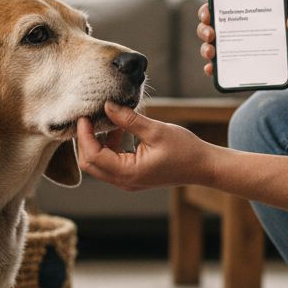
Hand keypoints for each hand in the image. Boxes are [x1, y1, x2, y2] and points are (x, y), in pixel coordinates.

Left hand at [76, 102, 217, 191]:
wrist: (203, 166)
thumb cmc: (185, 150)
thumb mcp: (155, 130)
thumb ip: (128, 119)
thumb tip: (107, 106)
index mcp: (129, 173)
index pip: (93, 156)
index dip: (84, 136)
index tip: (84, 116)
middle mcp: (125, 181)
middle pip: (90, 164)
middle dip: (85, 141)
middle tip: (89, 118)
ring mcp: (128, 181)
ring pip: (99, 164)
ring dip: (98, 143)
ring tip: (109, 122)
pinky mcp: (132, 176)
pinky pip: (111, 163)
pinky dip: (109, 147)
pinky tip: (120, 131)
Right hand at [196, 4, 287, 87]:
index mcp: (251, 16)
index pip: (223, 8)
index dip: (210, 8)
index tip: (208, 11)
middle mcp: (240, 33)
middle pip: (212, 28)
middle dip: (204, 29)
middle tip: (210, 33)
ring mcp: (240, 51)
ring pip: (213, 48)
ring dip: (206, 49)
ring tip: (211, 52)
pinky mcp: (242, 68)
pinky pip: (223, 70)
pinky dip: (214, 70)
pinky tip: (212, 70)